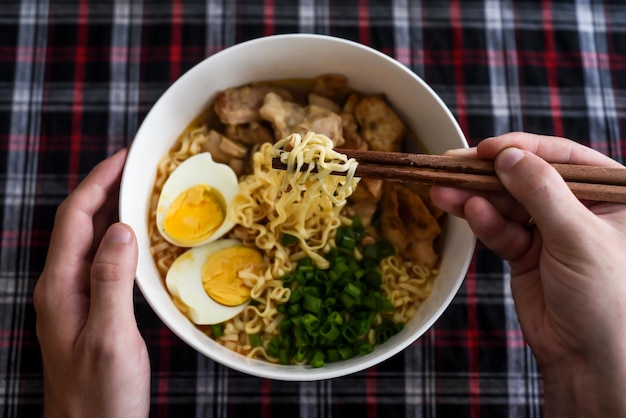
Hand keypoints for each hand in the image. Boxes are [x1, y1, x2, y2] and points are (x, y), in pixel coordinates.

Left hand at [34, 149, 149, 417]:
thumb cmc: (100, 393)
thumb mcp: (110, 337)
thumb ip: (111, 281)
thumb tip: (121, 229)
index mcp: (60, 286)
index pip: (75, 218)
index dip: (98, 182)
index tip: (126, 157)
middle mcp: (61, 285)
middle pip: (79, 222)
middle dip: (106, 188)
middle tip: (141, 168)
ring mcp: (73, 297)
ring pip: (90, 239)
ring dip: (113, 210)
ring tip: (143, 192)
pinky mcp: (88, 307)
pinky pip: (101, 259)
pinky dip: (120, 238)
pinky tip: (140, 237)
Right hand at [431, 132, 625, 416]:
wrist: (589, 358)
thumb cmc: (606, 296)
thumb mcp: (577, 236)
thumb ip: (541, 192)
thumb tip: (508, 155)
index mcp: (610, 195)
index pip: (564, 157)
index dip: (523, 149)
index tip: (487, 148)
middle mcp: (579, 208)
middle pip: (527, 178)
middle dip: (489, 174)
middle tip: (451, 165)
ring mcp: (550, 230)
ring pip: (507, 203)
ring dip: (475, 196)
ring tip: (442, 190)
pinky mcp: (525, 252)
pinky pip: (501, 229)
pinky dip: (483, 222)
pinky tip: (467, 211)